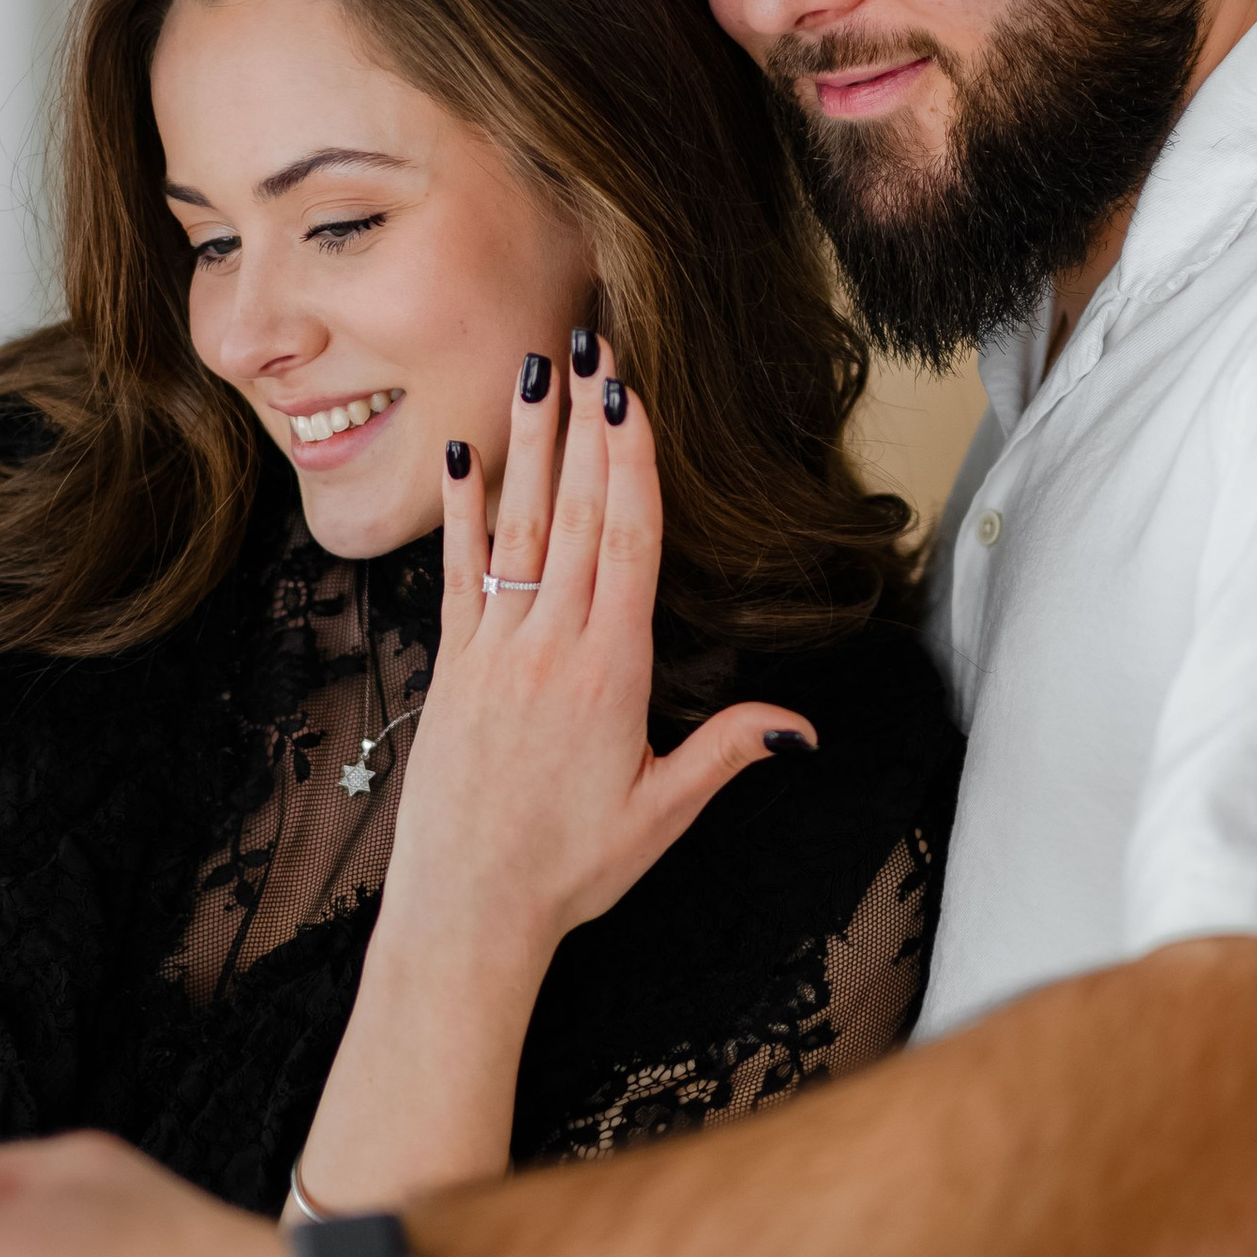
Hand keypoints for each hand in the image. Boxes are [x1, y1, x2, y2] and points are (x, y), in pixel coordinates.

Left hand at [386, 335, 815, 968]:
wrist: (467, 914)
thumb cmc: (569, 871)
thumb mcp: (662, 815)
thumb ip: (728, 755)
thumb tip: (803, 726)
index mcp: (611, 674)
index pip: (629, 544)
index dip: (633, 462)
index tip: (632, 392)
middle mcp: (550, 648)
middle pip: (578, 514)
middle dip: (587, 424)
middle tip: (592, 341)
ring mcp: (495, 650)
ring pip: (518, 527)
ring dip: (530, 444)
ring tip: (535, 368)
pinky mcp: (452, 668)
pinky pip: (458, 574)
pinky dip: (460, 511)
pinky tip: (460, 453)